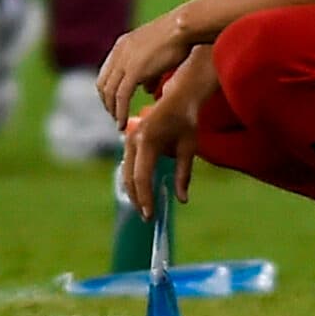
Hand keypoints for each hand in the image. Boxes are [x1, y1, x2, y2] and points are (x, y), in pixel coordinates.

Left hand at [96, 7, 193, 127]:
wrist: (182, 27)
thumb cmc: (178, 38)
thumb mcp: (157, 55)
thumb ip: (149, 73)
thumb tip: (147, 90)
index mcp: (122, 45)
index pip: (106, 73)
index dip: (108, 91)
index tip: (114, 104)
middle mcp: (118, 52)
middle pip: (103, 84)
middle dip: (107, 103)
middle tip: (114, 116)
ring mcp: (124, 61)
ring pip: (109, 92)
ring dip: (112, 110)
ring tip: (118, 123)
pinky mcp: (134, 70)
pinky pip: (121, 96)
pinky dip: (120, 112)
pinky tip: (123, 123)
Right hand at [120, 97, 199, 220]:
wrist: (178, 97)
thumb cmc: (186, 121)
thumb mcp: (188, 148)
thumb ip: (183, 175)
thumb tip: (182, 200)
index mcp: (147, 141)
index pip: (142, 177)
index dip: (145, 198)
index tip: (151, 215)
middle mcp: (134, 139)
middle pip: (130, 177)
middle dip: (137, 199)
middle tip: (147, 218)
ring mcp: (129, 138)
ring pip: (126, 172)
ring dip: (133, 191)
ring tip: (144, 209)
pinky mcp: (130, 139)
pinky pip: (128, 164)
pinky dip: (133, 180)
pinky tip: (141, 193)